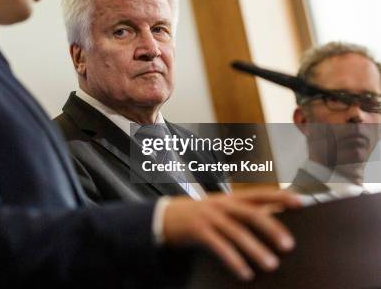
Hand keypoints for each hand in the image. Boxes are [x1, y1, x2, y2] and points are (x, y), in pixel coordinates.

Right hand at [162, 189, 300, 280]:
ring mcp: (210, 216)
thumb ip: (244, 212)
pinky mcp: (198, 230)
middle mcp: (222, 204)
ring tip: (271, 264)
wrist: (166, 216)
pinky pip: (219, 246)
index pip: (260, 193)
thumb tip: (274, 220)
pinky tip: (245, 273)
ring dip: (255, 249)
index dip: (281, 196)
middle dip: (272, 228)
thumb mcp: (222, 208)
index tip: (301, 202)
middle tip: (289, 245)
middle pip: (251, 213)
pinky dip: (233, 260)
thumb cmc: (201, 215)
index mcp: (232, 198)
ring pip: (236, 232)